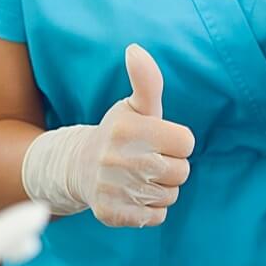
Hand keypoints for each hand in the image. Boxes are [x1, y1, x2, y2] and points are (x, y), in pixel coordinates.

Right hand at [22, 44, 195, 226]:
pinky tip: (132, 195)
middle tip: (149, 160)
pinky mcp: (110, 214)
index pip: (187, 143)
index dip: (177, 142)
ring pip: (170, 196)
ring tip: (140, 177)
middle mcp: (116, 158)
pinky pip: (156, 217)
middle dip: (172, 167)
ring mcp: (112, 188)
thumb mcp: (134, 106)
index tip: (159, 140)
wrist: (78, 167)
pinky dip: (150, 210)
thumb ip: (146, 81)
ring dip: (161, 189)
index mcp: (128, 129)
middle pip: (182, 172)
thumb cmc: (120, 134)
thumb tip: (135, 49)